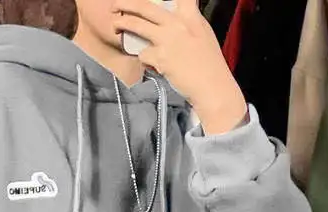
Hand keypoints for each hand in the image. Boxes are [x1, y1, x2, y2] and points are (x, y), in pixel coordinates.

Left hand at [112, 0, 246, 133]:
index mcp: (190, 15)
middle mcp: (177, 23)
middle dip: (127, 3)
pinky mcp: (160, 57)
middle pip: (146, 7)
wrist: (212, 87)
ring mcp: (167, 39)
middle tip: (116, 4)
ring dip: (122, 23)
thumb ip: (191, 20)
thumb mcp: (204, 33)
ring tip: (115, 25)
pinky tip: (150, 64)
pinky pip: (142, 54)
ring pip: (137, 25)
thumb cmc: (210, 64)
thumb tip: (183, 13)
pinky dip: (143, 60)